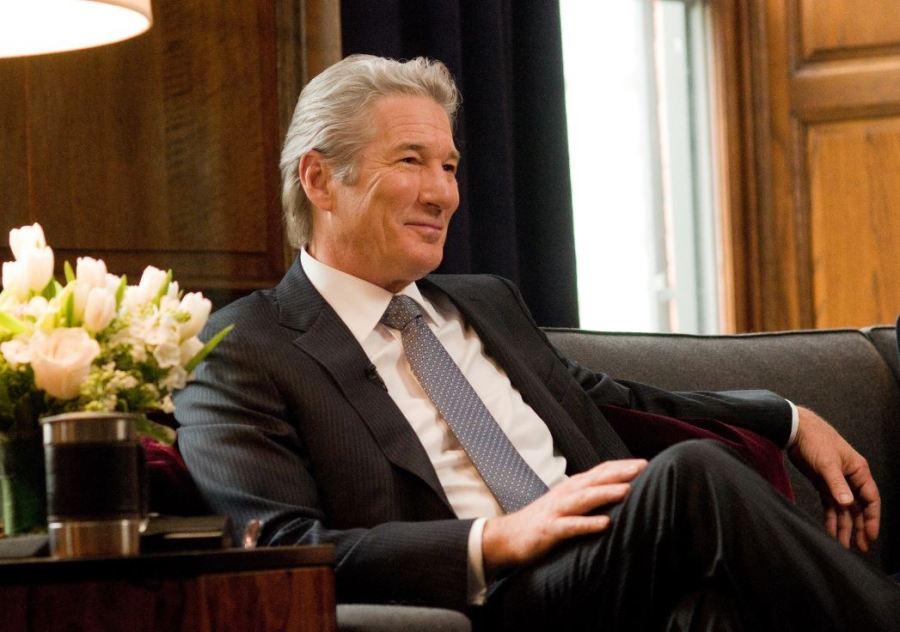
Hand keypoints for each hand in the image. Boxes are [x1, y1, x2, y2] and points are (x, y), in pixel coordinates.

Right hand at [481, 458, 646, 575]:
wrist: (507, 536)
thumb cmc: (542, 520)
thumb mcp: (565, 504)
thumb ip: (586, 496)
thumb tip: (613, 492)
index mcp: (571, 487)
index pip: (599, 471)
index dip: (620, 466)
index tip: (644, 463)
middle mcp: (565, 494)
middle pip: (594, 480)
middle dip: (619, 473)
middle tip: (642, 467)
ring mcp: (556, 511)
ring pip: (584, 499)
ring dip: (605, 493)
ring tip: (627, 490)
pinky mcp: (549, 530)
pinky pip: (571, 527)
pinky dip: (588, 524)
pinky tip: (605, 524)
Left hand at [788, 407, 879, 550]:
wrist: (797, 430)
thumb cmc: (817, 441)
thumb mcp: (828, 463)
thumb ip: (837, 484)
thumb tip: (847, 504)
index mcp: (859, 472)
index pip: (871, 499)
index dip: (872, 518)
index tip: (870, 535)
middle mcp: (851, 479)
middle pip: (859, 508)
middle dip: (860, 527)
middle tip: (862, 547)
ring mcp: (837, 482)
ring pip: (844, 509)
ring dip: (845, 526)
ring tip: (844, 545)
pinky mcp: (823, 484)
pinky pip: (830, 505)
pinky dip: (831, 518)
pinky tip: (830, 531)